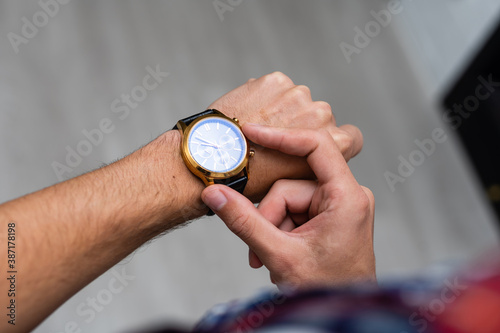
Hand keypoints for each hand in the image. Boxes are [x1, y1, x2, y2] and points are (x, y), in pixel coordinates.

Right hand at [201, 123, 375, 288]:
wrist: (340, 314)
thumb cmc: (326, 290)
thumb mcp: (279, 254)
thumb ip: (244, 221)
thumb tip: (214, 194)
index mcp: (347, 198)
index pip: (316, 147)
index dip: (281, 137)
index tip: (251, 132)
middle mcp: (347, 196)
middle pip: (290, 185)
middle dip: (268, 216)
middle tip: (258, 247)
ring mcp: (338, 206)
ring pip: (287, 200)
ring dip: (271, 228)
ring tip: (267, 258)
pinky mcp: (329, 216)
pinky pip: (293, 210)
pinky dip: (279, 230)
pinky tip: (276, 253)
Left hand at [206, 72, 362, 201]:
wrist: (216, 159)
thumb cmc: (254, 179)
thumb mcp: (297, 185)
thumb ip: (315, 165)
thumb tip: (313, 156)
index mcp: (336, 141)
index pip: (351, 136)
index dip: (333, 142)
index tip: (313, 148)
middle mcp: (322, 114)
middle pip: (319, 117)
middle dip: (302, 126)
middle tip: (276, 145)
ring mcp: (298, 94)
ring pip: (296, 100)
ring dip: (282, 110)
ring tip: (257, 132)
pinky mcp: (275, 81)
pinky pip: (276, 88)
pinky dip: (265, 98)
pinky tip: (249, 116)